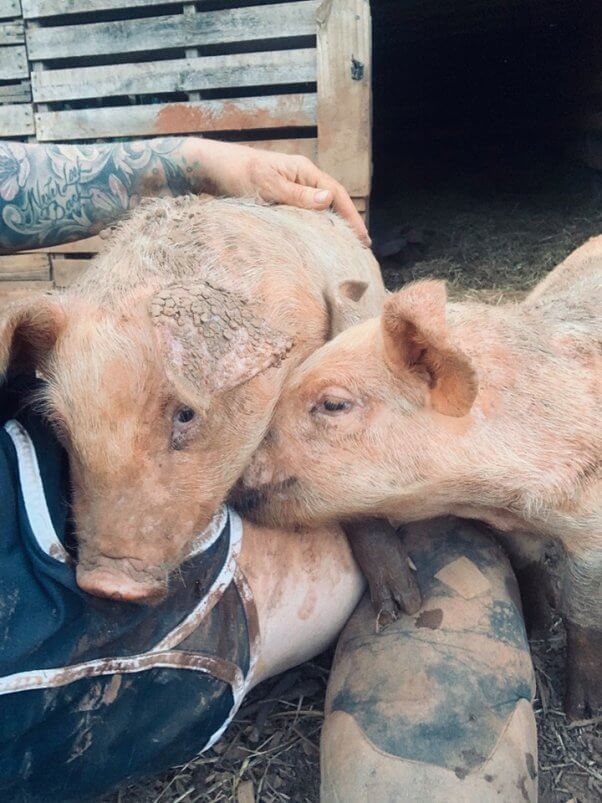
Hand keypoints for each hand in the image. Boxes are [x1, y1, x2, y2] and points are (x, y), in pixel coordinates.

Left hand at [190, 139, 369, 244]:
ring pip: (318, 211)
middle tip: (360, 249)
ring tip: (343, 250)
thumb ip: (297, 195)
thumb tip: (328, 201)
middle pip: (331, 203)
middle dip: (347, 224)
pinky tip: (316, 243)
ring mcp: (291, 190)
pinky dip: (313, 229)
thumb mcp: (268, 184)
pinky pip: (303, 216)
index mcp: (303, 171)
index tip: (363, 238)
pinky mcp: (279, 201)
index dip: (351, 217)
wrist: (212, 168)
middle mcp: (301, 180)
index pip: (336, 194)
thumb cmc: (238, 172)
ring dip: (331, 228)